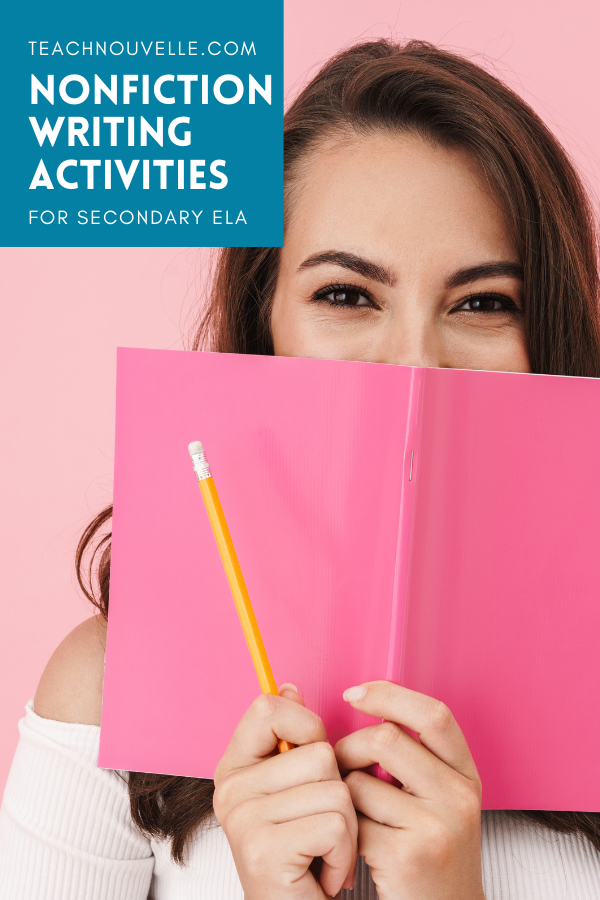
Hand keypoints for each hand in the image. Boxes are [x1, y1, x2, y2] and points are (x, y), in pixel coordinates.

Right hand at [214, 685, 357, 898]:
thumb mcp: (295, 791)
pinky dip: (344, 854)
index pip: (268, 707)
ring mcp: (244, 819)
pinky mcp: (264, 849)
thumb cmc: (303, 857)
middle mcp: (231, 789)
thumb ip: (291, 740)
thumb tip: (289, 687)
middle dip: (338, 793)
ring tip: (322, 852)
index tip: (310, 760)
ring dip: (346, 829)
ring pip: (335, 789)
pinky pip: (336, 824)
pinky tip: (323, 872)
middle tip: (319, 829)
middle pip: (319, 753)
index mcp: (235, 767)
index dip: (305, 724)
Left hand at [335, 681, 483, 899]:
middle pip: (386, 739)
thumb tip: (358, 701)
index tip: (354, 693)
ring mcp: (437, 827)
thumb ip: (413, 757)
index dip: (390, 694)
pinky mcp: (408, 856)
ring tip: (350, 813)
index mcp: (466, 775)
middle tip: (340, 768)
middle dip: (348, 748)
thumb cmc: (431, 854)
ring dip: (342, 794)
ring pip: (360, 781)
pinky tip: (352, 844)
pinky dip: (342, 828)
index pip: (433, 715)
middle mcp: (459, 796)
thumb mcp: (438, 799)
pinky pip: (353, 821)